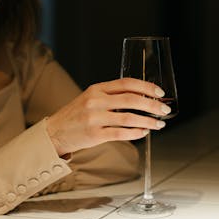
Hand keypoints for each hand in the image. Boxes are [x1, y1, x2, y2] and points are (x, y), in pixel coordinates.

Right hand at [46, 77, 171, 155]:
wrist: (55, 132)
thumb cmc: (76, 115)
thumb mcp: (91, 98)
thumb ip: (111, 97)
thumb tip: (141, 98)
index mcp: (97, 89)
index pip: (126, 83)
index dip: (146, 86)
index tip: (159, 92)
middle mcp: (96, 101)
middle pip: (131, 100)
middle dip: (152, 105)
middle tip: (164, 110)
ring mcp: (94, 118)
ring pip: (128, 118)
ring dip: (148, 121)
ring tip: (159, 124)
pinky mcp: (94, 135)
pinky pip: (121, 133)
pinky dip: (136, 133)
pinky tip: (144, 132)